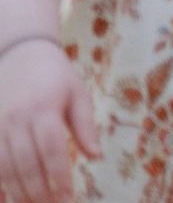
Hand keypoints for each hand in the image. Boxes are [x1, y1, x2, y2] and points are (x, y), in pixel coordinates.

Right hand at [0, 38, 97, 202]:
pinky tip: (8, 196)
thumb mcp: (77, 93)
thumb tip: (96, 155)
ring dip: (18, 191)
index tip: (68, 197)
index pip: (51, 151)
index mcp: (44, 110)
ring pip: (4, 166)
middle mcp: (17, 119)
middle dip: (39, 191)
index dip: (59, 177)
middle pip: (26, 163)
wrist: (20, 51)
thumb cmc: (55, 74)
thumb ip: (85, 125)